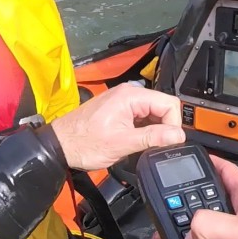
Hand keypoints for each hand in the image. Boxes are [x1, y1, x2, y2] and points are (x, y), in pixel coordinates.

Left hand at [51, 83, 184, 170]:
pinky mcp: (119, 108)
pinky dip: (144, 128)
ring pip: (153, 111)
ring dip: (154, 129)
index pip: (169, 103)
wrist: (60, 145)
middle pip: (163, 106)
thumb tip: (178, 135)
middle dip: (164, 127)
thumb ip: (153, 137)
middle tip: (155, 146)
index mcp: (130, 96)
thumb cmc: (83, 143)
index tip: (168, 142)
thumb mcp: (122, 143)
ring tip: (142, 145)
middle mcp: (128, 93)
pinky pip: (142, 115)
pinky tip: (135, 140)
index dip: (173, 124)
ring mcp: (123, 100)